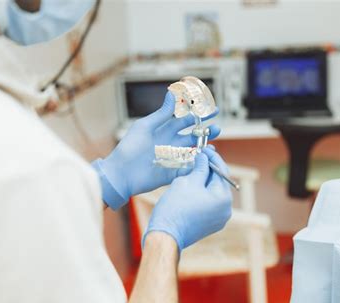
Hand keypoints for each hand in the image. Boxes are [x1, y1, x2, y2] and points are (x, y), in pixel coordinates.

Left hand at [92, 92, 219, 209]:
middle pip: (192, 136)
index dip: (198, 115)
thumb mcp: (146, 126)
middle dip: (205, 132)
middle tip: (218, 129)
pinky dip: (198, 164)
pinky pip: (189, 167)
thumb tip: (171, 93)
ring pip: (193, 151)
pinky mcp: (172, 172)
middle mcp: (170, 143)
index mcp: (164, 130)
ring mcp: (172, 158)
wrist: (121, 173)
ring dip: (204, 148)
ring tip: (214, 145)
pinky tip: (206, 160)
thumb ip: (162, 113)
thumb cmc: (130, 147)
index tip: (212, 110)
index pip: (185, 120)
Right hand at [143, 148, 232, 251]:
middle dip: (207, 169)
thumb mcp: (188, 181)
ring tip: (191, 170)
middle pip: (218, 183)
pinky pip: (208, 203)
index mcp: (223, 198)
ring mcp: (218, 219)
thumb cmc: (175, 208)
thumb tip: (204, 158)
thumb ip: (200, 167)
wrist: (165, 235)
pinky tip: (190, 186)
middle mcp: (226, 210)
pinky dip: (201, 193)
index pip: (222, 171)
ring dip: (203, 181)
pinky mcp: (209, 224)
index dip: (212, 157)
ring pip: (212, 193)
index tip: (204, 147)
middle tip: (197, 157)